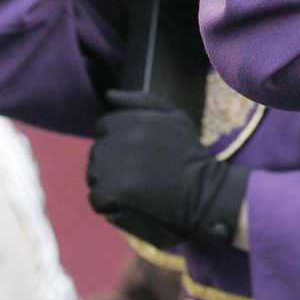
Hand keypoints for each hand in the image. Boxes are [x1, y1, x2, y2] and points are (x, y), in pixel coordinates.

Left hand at [87, 91, 248, 249]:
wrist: (205, 192)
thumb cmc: (190, 154)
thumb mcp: (174, 117)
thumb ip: (141, 101)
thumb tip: (109, 94)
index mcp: (133, 120)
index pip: (104, 127)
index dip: (117, 141)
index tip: (135, 155)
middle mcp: (121, 139)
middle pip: (97, 152)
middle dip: (112, 162)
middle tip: (138, 174)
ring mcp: (117, 166)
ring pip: (94, 175)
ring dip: (109, 183)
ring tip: (134, 188)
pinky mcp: (116, 192)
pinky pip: (97, 198)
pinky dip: (109, 204)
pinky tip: (130, 203)